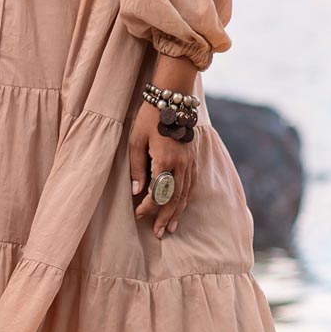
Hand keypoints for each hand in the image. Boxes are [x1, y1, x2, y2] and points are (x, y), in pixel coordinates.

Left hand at [129, 99, 196, 238]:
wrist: (172, 98)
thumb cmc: (149, 118)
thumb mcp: (136, 141)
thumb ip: (137, 168)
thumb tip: (136, 192)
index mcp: (165, 159)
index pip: (158, 192)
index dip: (148, 206)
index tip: (138, 214)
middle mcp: (181, 163)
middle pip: (175, 198)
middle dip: (165, 217)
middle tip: (158, 233)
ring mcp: (190, 161)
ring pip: (186, 193)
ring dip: (178, 212)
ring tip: (171, 228)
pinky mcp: (194, 158)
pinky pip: (192, 184)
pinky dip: (186, 198)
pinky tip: (181, 207)